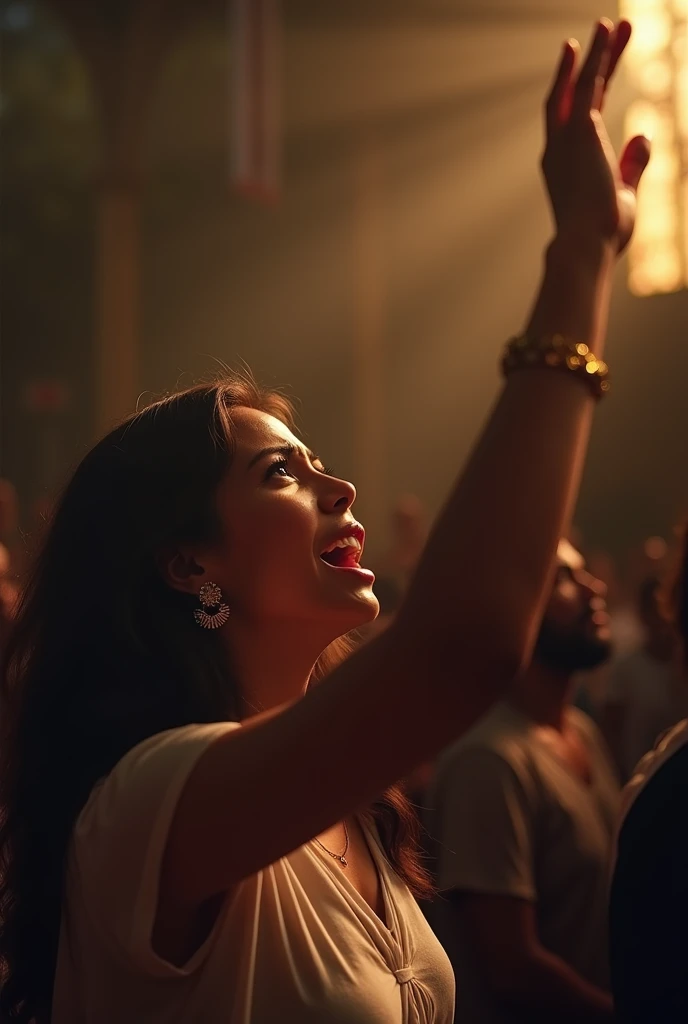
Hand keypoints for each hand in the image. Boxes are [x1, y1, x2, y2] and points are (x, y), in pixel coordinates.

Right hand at [542, 19, 650, 253]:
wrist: (586, 246)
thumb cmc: (601, 234)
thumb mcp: (623, 195)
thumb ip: (631, 166)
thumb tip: (643, 136)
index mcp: (564, 168)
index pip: (576, 123)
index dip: (589, 95)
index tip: (601, 73)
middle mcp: (557, 149)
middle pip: (571, 96)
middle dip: (590, 65)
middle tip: (607, 33)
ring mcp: (565, 139)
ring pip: (580, 84)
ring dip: (596, 54)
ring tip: (611, 24)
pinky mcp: (580, 130)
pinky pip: (590, 84)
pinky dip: (597, 58)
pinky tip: (606, 35)